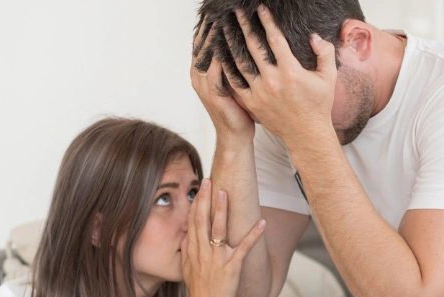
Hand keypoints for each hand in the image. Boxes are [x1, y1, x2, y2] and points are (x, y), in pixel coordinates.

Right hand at [181, 178, 266, 296]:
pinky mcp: (231, 269)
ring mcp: (216, 260)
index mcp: (192, 251)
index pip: (193, 221)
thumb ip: (187, 249)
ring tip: (225, 193)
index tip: (201, 187)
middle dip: (205, 199)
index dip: (198, 203)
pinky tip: (262, 222)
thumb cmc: (198, 291)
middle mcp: (202, 252)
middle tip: (208, 180)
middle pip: (202, 220)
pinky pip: (243, 248)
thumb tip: (188, 233)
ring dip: (222, 210)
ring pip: (218, 230)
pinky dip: (253, 235)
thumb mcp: (187, 268)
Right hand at [192, 17, 255, 139]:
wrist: (236, 136)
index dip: (208, 26)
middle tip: (218, 12)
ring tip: (222, 21)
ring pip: (206, 55)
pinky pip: (216, 71)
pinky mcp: (214, 95)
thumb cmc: (238, 109)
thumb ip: (232, 62)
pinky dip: (220, 56)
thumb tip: (244, 40)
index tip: (217, 12)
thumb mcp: (233, 82)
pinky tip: (227, 44)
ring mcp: (204, 86)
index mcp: (202, 72)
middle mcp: (199, 77)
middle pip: (200, 45)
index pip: (201, 42)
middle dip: (209, 27)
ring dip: (214, 37)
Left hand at [220, 5, 337, 140]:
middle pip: (253, 47)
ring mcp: (260, 92)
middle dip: (244, 27)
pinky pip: (235, 82)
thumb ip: (324, 53)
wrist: (306, 134)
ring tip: (225, 30)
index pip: (275, 40)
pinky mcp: (252, 102)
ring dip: (231, 45)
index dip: (267, 22)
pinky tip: (221, 56)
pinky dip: (227, 68)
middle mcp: (273, 81)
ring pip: (240, 63)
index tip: (260, 9)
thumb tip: (314, 36)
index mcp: (291, 72)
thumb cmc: (318, 105)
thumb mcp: (329, 77)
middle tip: (237, 14)